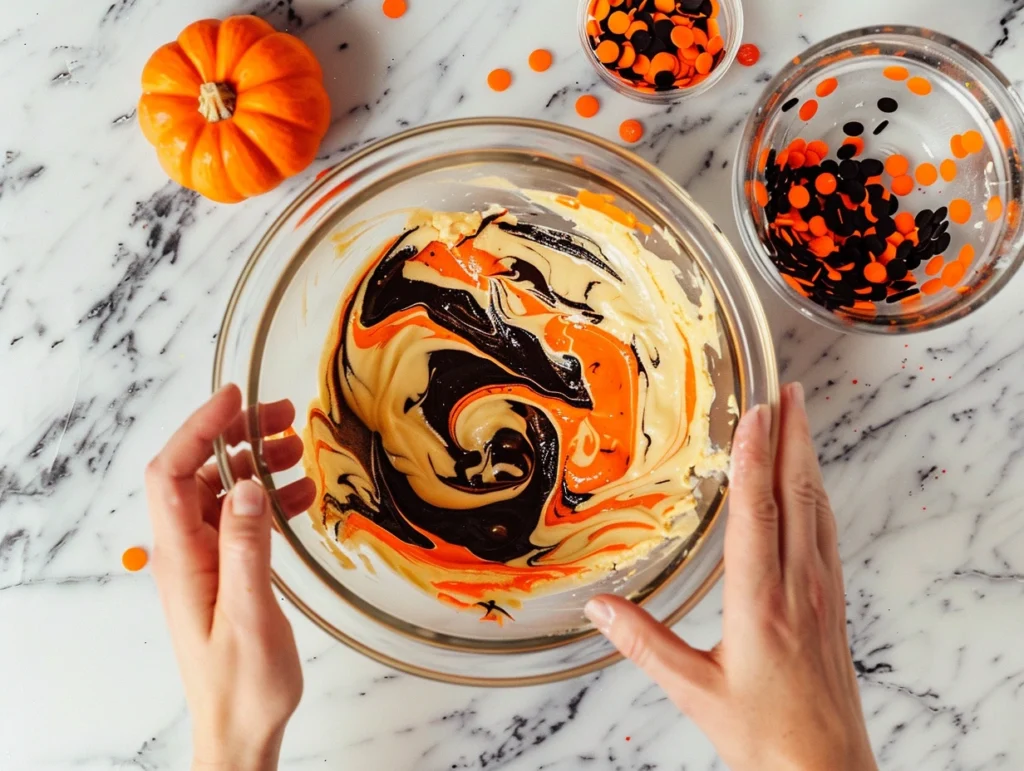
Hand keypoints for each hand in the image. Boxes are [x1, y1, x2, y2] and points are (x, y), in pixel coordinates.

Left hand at [145, 385, 315, 770]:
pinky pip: (244, 519)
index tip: (234, 398)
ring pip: (224, 491)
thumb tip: (249, 485)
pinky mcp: (227, 570)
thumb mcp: (248, 614)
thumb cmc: (241, 683)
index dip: (198, 429)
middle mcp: (187, 551)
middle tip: (281, 416)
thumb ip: (246, 547)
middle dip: (234, 435)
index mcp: (182, 557)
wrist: (240, 727)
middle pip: (198, 473)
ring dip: (257, 463)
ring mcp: (207, 560)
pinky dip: (271, 497)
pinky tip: (301, 493)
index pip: (174, 474)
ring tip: (297, 447)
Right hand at [586, 382, 876, 770]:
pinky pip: (827, 532)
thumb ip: (644, 645)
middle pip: (799, 495)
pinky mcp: (833, 603)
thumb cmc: (766, 736)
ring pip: (818, 509)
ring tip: (800, 418)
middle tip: (789, 389)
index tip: (757, 411)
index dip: (757, 456)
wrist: (827, 770)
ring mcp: (823, 592)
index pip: (759, 512)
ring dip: (808, 458)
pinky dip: (817, 494)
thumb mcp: (693, 691)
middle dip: (794, 436)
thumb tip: (598, 609)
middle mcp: (799, 587)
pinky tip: (811, 485)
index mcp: (760, 602)